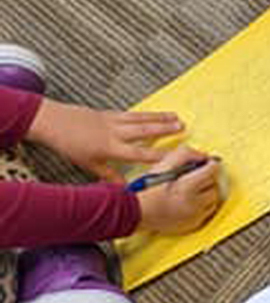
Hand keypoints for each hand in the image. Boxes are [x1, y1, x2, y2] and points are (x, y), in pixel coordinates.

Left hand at [28, 97, 186, 177]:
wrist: (53, 122)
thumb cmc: (69, 144)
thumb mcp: (89, 165)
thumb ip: (109, 176)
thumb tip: (124, 189)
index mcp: (111, 148)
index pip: (140, 154)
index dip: (160, 156)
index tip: (176, 158)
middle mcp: (115, 132)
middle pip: (145, 131)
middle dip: (165, 129)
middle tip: (182, 127)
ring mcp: (113, 120)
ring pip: (141, 119)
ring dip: (160, 118)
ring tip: (176, 117)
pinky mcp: (108, 113)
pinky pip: (131, 114)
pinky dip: (144, 113)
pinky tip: (153, 113)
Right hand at [136, 151, 222, 234]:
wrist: (136, 213)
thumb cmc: (147, 190)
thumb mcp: (162, 165)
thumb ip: (184, 155)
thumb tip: (202, 155)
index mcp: (186, 187)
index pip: (211, 171)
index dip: (210, 164)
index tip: (208, 162)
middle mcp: (194, 203)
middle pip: (213, 185)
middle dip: (207, 178)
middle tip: (197, 175)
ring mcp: (195, 216)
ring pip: (212, 200)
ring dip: (207, 192)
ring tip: (194, 188)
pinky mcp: (193, 225)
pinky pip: (206, 213)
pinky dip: (202, 206)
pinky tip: (191, 201)